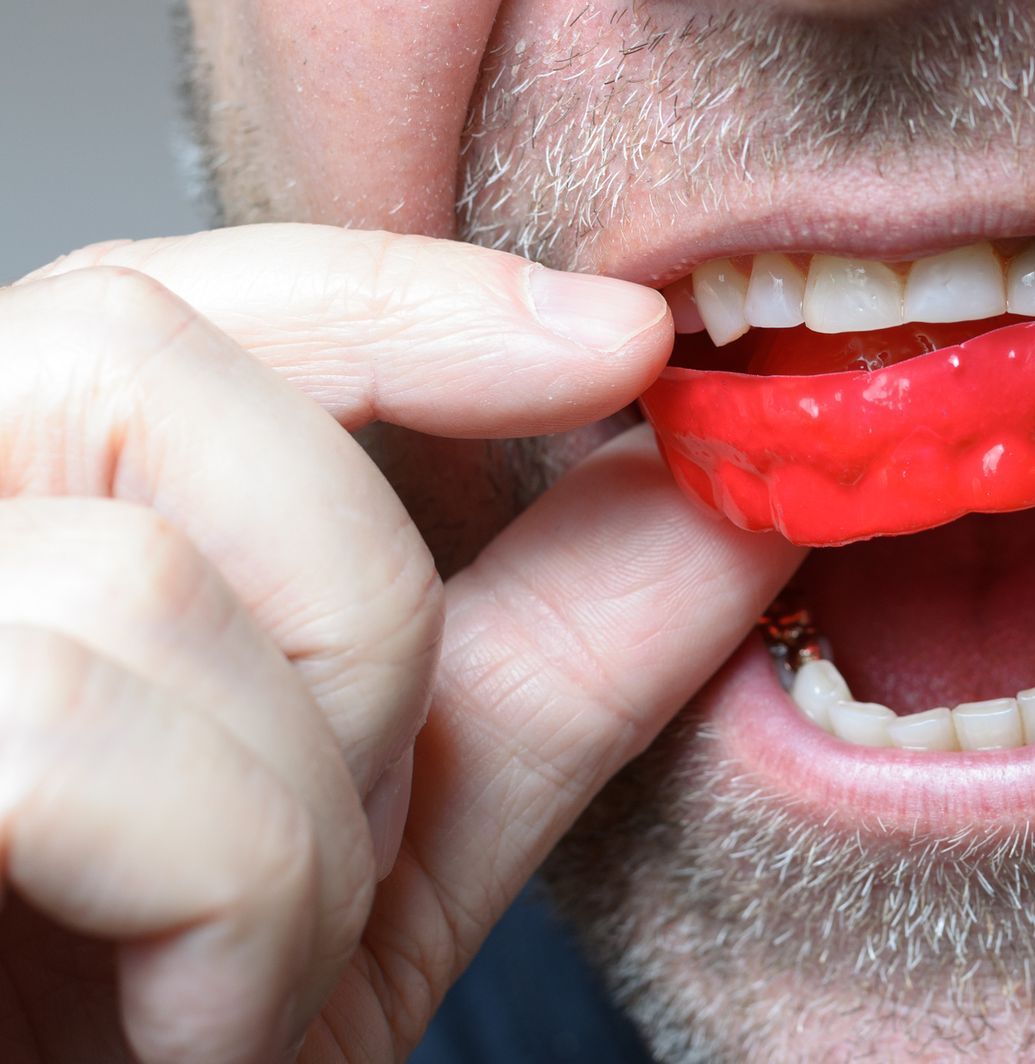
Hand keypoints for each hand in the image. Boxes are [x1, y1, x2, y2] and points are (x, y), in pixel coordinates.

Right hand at [0, 226, 801, 1062]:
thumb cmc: (152, 1038)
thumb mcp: (388, 834)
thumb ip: (547, 651)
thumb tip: (723, 499)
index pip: (167, 293)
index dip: (402, 291)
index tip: (627, 342)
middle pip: (141, 360)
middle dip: (352, 603)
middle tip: (359, 812)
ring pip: (137, 577)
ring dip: (295, 820)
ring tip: (251, 969)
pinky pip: (61, 733)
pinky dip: (221, 904)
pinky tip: (190, 1021)